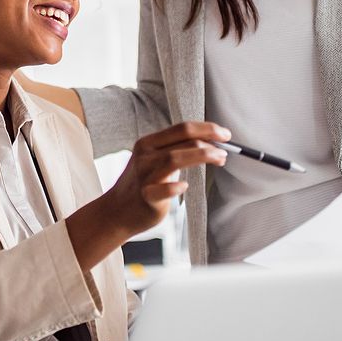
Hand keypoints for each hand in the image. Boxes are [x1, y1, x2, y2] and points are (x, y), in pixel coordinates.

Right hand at [66, 121, 229, 269]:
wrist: (116, 212)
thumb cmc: (142, 185)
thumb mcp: (153, 161)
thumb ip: (175, 151)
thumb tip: (209, 143)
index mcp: (148, 143)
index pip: (182, 128)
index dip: (206, 128)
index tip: (225, 134)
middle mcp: (145, 155)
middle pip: (182, 139)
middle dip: (209, 141)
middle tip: (226, 149)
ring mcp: (144, 175)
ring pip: (174, 158)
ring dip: (202, 156)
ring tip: (219, 159)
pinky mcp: (145, 196)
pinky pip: (162, 189)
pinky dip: (175, 186)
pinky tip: (184, 186)